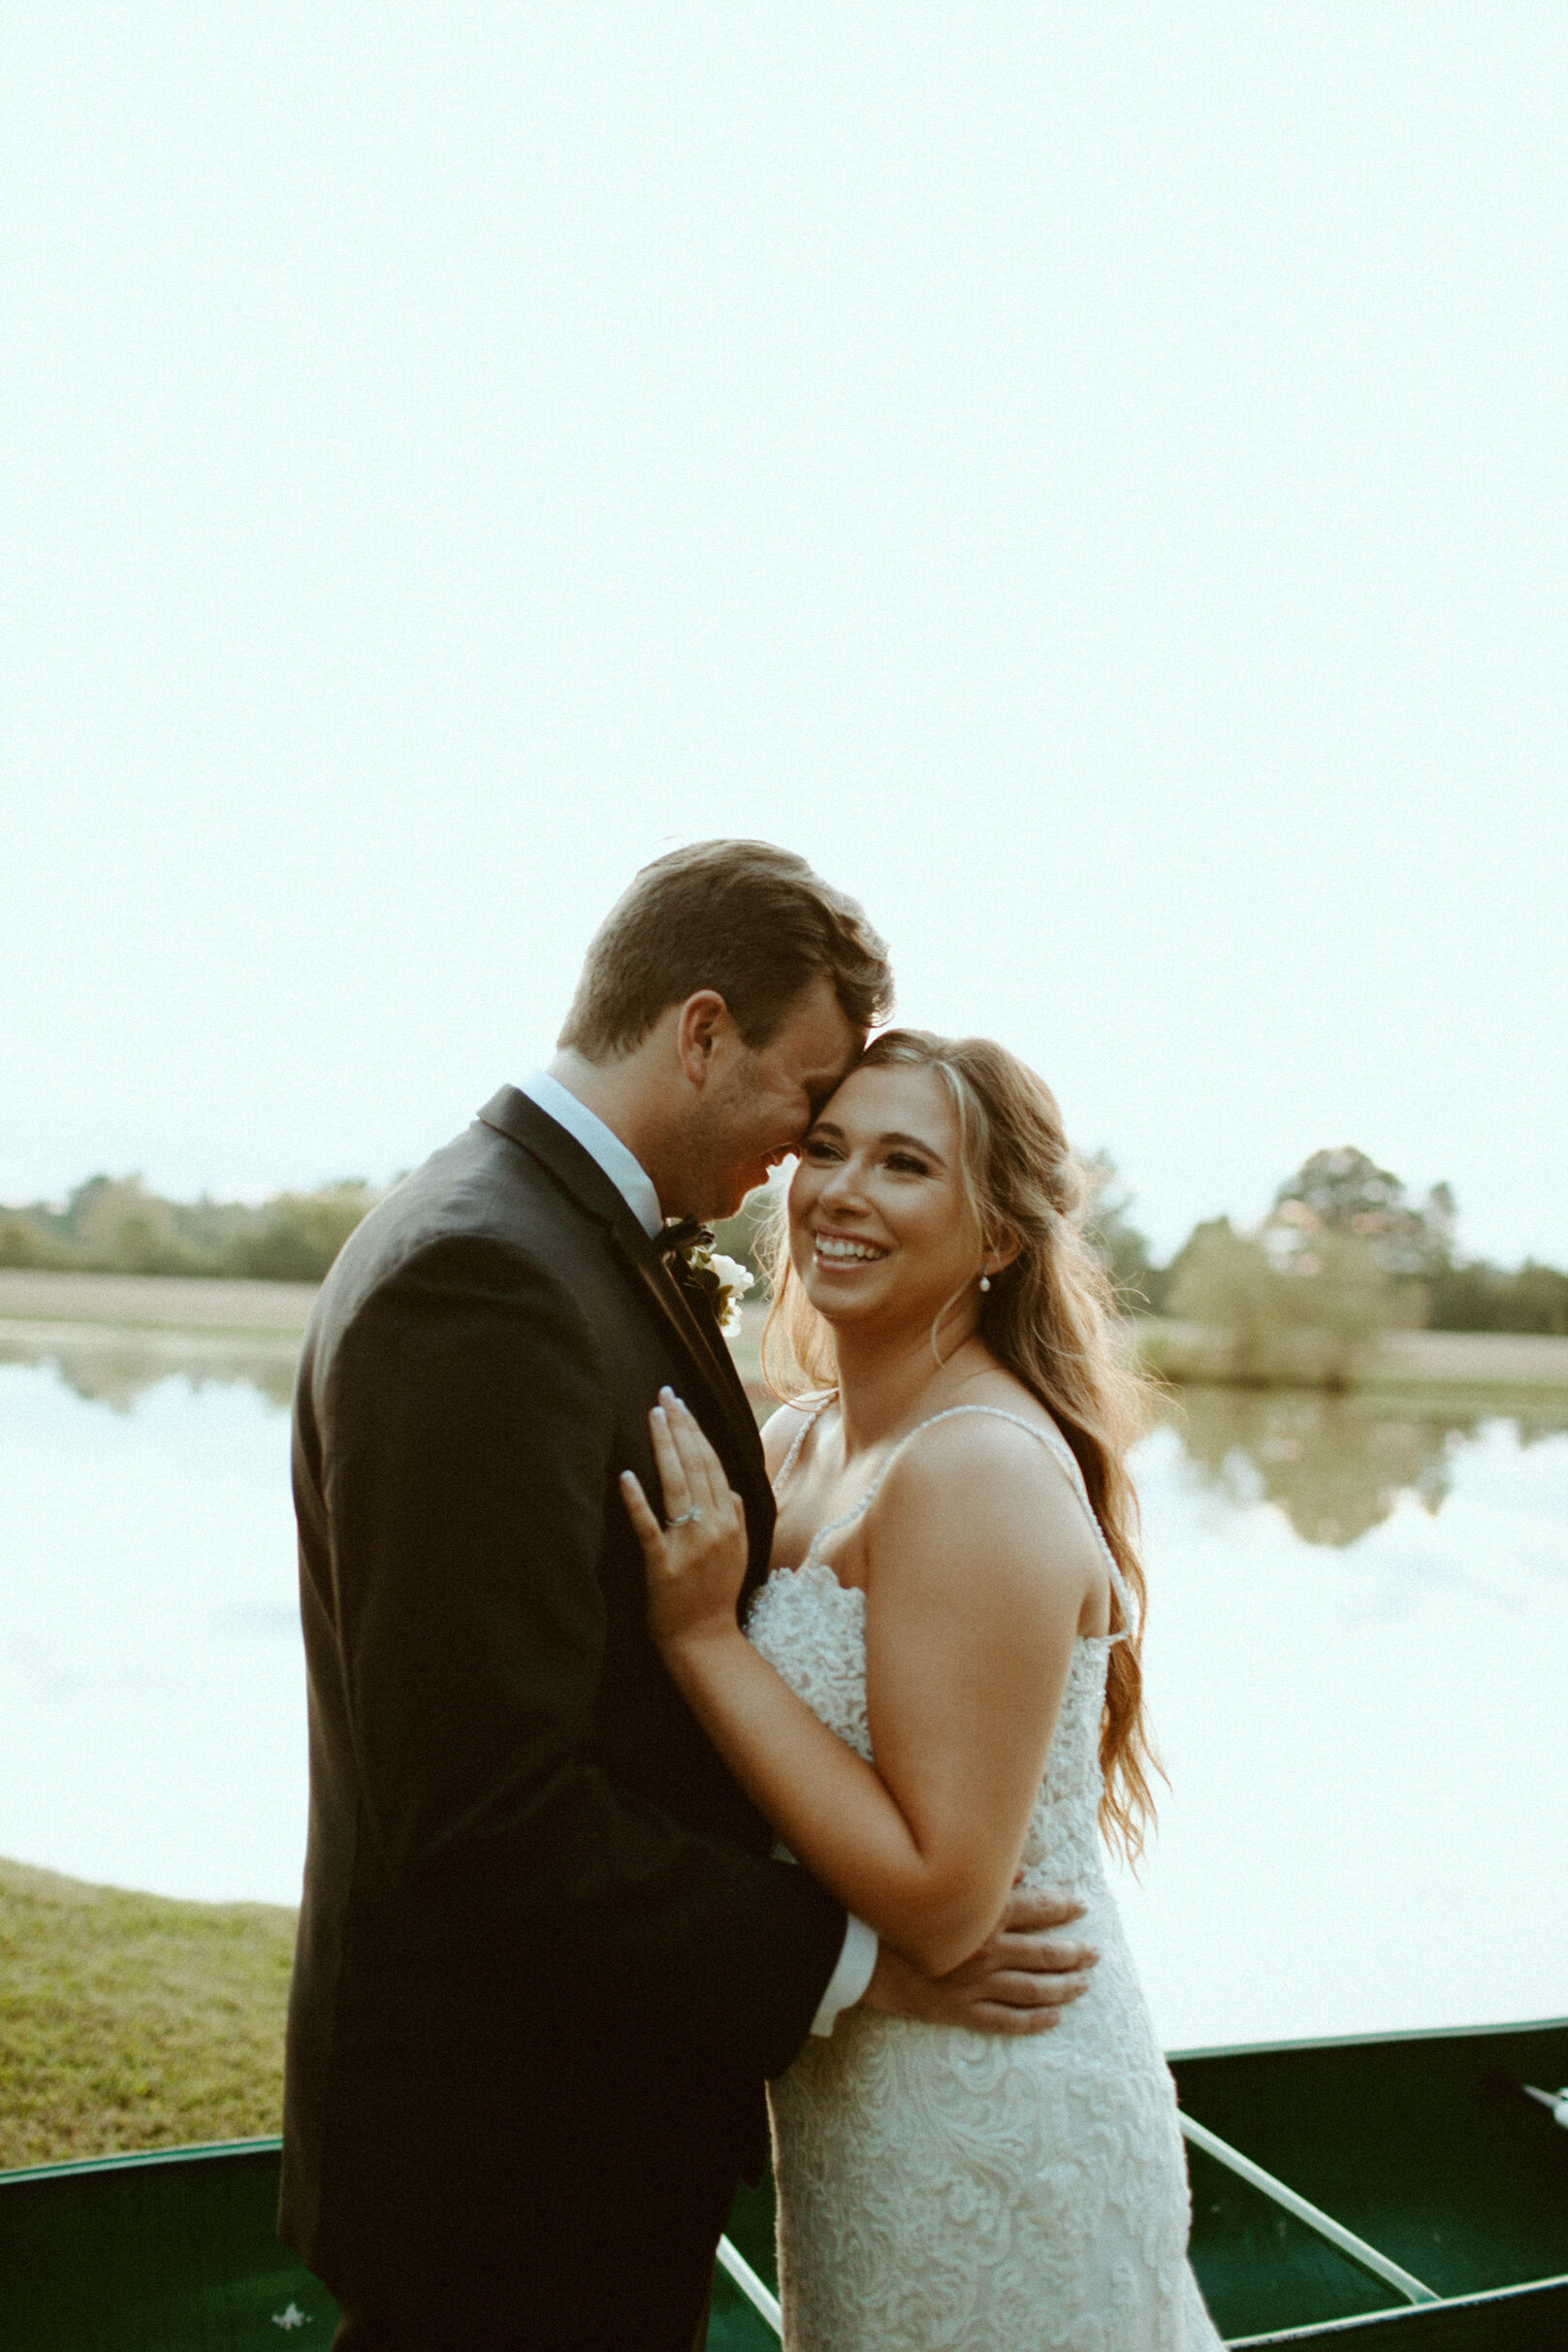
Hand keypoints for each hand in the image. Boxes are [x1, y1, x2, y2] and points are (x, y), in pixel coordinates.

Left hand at [620, 1390, 749, 1652]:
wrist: (706, 1638)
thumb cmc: (716, 1592)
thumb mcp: (738, 1549)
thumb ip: (734, 1514)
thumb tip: (728, 1486)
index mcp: (730, 1519)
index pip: (712, 1463)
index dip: (696, 1430)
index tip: (681, 1403)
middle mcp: (714, 1526)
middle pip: (696, 1466)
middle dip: (680, 1427)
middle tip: (664, 1395)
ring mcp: (689, 1545)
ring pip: (676, 1486)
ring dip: (665, 1447)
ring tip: (653, 1417)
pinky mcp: (663, 1565)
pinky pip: (649, 1526)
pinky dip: (637, 1500)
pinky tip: (626, 1475)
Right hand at [861, 1885, 1098, 2036]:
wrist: (860, 1955)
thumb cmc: (899, 1913)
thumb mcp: (940, 1889)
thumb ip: (985, 1880)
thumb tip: (1023, 1871)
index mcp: (981, 1916)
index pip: (1034, 1909)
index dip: (1062, 1908)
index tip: (1082, 1907)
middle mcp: (984, 1951)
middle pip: (1042, 1953)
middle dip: (1073, 1953)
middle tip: (1095, 1953)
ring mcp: (974, 1985)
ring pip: (1031, 1990)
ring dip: (1063, 1988)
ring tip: (1084, 1985)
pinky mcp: (960, 2012)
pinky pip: (1005, 2021)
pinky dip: (1032, 2022)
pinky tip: (1053, 2020)